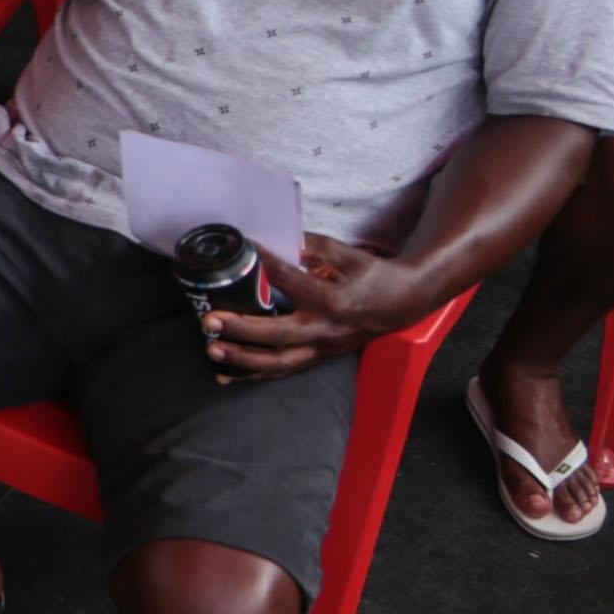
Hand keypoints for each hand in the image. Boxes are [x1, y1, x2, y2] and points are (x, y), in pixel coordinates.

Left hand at [200, 234, 419, 379]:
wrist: (404, 304)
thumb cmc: (374, 276)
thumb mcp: (350, 255)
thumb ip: (315, 247)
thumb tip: (279, 238)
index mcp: (334, 301)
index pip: (291, 282)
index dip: (265, 264)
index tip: (243, 249)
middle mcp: (326, 330)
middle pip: (278, 335)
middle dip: (241, 329)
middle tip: (210, 320)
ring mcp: (322, 349)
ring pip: (278, 362)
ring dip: (242, 359)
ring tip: (212, 350)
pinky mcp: (318, 358)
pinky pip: (283, 371)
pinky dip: (253, 375)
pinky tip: (225, 375)